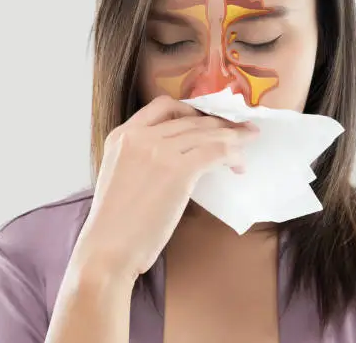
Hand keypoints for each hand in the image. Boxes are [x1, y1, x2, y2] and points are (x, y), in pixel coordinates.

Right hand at [71, 95, 258, 283]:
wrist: (108, 248)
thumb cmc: (115, 224)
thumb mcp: (120, 175)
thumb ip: (142, 157)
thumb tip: (178, 156)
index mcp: (122, 135)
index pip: (163, 106)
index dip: (191, 110)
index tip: (208, 121)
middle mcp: (140, 136)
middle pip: (191, 119)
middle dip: (219, 124)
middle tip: (239, 131)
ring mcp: (159, 150)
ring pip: (207, 132)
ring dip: (232, 137)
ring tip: (247, 143)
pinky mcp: (178, 170)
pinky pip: (215, 151)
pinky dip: (232, 155)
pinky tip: (237, 165)